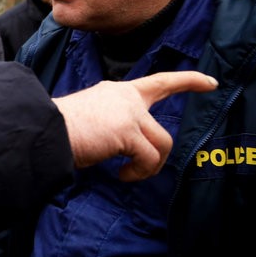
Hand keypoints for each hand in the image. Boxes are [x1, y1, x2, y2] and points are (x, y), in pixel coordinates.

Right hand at [53, 71, 217, 180]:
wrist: (44, 129)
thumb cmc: (59, 128)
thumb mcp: (91, 117)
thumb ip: (112, 122)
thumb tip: (120, 143)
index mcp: (116, 92)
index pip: (158, 82)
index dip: (187, 81)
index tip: (210, 82)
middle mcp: (126, 98)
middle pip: (163, 131)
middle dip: (159, 156)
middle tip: (147, 168)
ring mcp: (129, 113)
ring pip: (160, 146)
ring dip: (146, 167)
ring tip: (125, 174)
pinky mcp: (128, 131)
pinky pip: (148, 159)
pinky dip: (137, 172)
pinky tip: (120, 175)